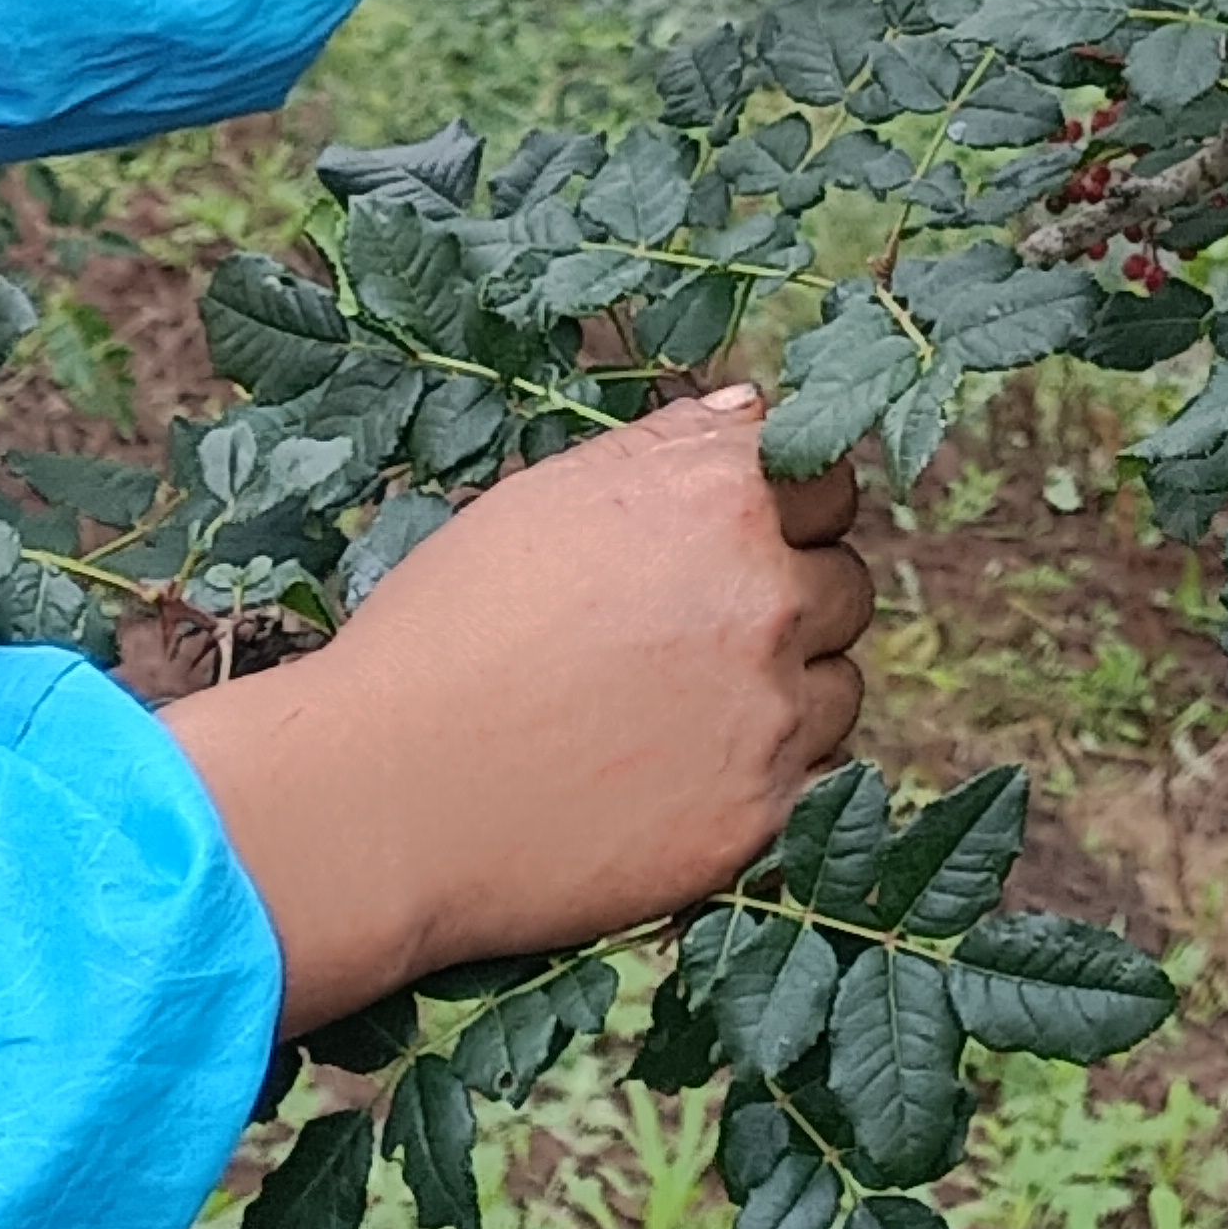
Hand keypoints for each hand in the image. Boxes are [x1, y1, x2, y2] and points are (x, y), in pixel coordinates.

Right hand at [167, 388, 875, 1015]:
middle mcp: (766, 596)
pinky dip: (764, 776)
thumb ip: (670, 451)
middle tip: (697, 638)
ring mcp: (771, 713)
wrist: (383, 797)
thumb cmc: (444, 632)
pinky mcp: (761, 816)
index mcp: (718, 499)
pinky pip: (812, 781)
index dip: (790, 510)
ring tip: (681, 714)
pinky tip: (682, 778)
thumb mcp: (544, 501)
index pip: (830, 481)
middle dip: (788, 602)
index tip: (748, 540)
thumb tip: (752, 413)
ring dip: (786, 692)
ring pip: (837, 687)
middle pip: (844, 584)